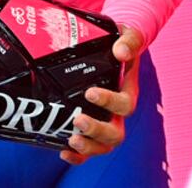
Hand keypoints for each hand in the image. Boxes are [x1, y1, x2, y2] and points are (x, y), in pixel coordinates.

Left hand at [61, 26, 144, 164]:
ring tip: (71, 141)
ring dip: (88, 147)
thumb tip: (120, 50)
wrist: (117, 48)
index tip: (90, 93)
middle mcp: (118, 111)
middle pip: (115, 132)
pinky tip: (63, 151)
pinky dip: (79, 154)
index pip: (125, 105)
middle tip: (78, 121)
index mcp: (127, 92)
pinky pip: (90, 146)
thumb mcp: (128, 37)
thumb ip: (129, 41)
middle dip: (96, 131)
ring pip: (103, 144)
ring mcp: (106, 120)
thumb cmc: (122, 43)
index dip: (110, 102)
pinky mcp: (92, 124)